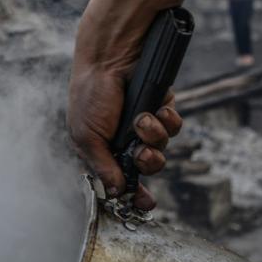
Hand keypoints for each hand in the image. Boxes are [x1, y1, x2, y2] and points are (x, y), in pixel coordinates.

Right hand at [68, 66, 182, 209]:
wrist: (111, 56)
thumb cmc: (90, 94)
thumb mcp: (87, 137)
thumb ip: (102, 167)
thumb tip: (116, 193)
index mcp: (102, 150)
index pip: (120, 179)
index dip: (133, 194)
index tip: (145, 205)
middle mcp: (124, 140)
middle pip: (147, 167)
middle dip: (147, 162)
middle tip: (142, 152)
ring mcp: (144, 124)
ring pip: (162, 148)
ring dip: (155, 137)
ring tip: (143, 119)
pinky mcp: (161, 107)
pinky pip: (174, 126)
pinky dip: (168, 120)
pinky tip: (158, 109)